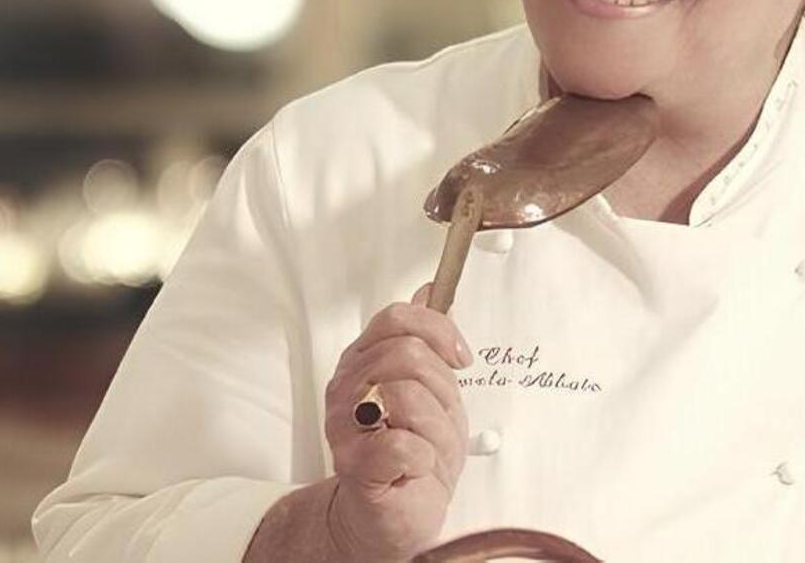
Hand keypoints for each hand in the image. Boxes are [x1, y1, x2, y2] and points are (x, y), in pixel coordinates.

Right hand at [324, 284, 471, 561]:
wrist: (397, 515)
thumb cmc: (413, 454)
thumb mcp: (432, 388)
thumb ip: (428, 340)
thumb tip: (431, 290)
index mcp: (364, 362)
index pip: (396, 317)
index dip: (438, 330)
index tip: (460, 357)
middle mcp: (347, 388)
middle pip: (406, 353)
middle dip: (442, 387)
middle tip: (441, 413)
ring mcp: (344, 426)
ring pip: (409, 395)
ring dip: (437, 426)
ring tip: (427, 444)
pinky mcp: (355, 464)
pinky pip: (405, 443)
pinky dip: (425, 457)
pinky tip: (415, 466)